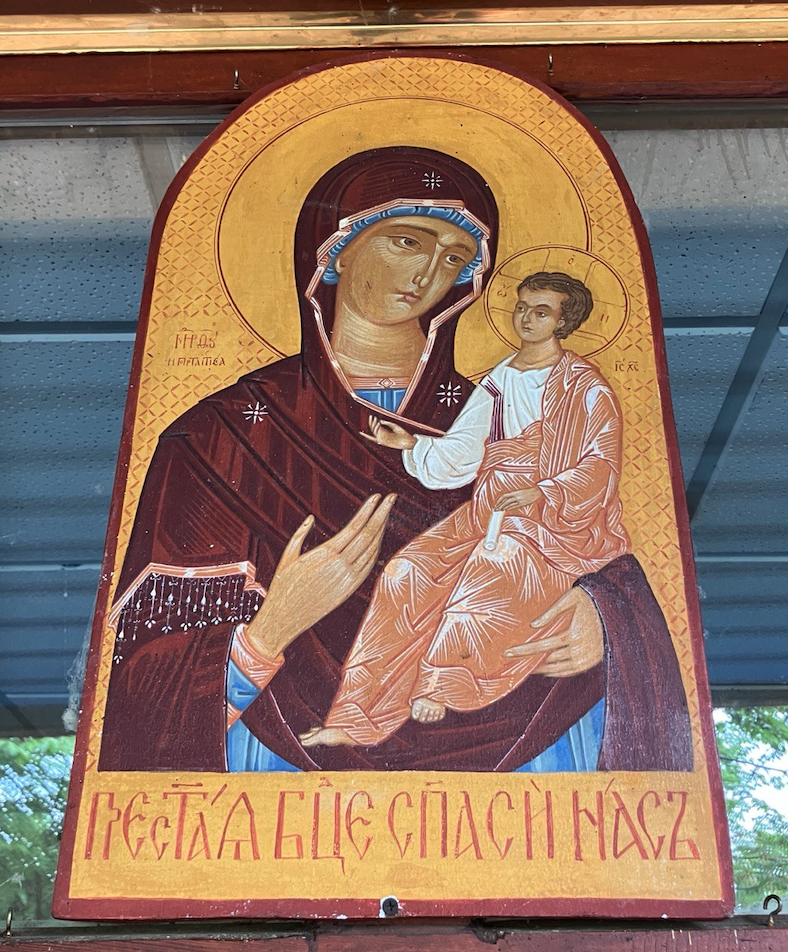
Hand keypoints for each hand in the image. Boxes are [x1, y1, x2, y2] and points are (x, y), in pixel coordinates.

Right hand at [246, 493, 395, 658]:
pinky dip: (376, 550)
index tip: (377, 497)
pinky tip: (378, 540)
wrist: (286, 618)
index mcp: (325, 553)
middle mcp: (341, 565)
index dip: (369, 510)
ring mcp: (348, 578)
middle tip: (391, 498)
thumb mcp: (288, 556)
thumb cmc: (283, 587)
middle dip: (382, 514)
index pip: (354, 526)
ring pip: (372, 549)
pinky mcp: (350, 589)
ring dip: (381, 530)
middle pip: (368, 534)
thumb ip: (300, 534)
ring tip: (386, 514)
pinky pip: (369, 566)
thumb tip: (310, 518)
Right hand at [361, 415, 416, 449]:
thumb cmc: (402, 433)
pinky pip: (376, 436)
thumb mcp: (394, 426)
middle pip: (373, 429)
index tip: (371, 416)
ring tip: (376, 419)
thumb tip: (379, 421)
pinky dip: (376, 430)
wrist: (407, 440)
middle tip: (371, 416)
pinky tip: (378, 424)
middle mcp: (382, 435)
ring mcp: (382, 439)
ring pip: (374, 432)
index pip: (376, 427)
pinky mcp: (383, 442)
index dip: (373, 422)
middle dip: (371, 423)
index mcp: (384, 432)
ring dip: (373, 425)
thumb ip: (387, 423)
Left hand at [494, 487, 541, 510]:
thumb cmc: (528, 492)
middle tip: (495, 508)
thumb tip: (506, 501)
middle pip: (505, 501)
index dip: (499, 500)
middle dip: (499, 505)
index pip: (504, 496)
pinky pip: (514, 507)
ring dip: (503, 508)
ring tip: (499, 510)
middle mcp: (516, 496)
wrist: (536, 492)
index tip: (496, 504)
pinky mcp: (522, 504)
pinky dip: (509, 508)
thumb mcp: (519, 492)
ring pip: (508, 505)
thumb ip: (513, 496)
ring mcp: (519, 500)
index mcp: (515, 492)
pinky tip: (506, 510)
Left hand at [504, 587, 602, 677]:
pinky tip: (544, 670)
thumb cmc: (591, 599)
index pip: (542, 646)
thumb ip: (552, 612)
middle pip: (547, 660)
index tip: (508, 653)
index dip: (523, 651)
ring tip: (524, 667)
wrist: (616, 608)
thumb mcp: (571, 598)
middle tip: (511, 662)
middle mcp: (580, 651)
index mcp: (574, 635)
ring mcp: (587, 659)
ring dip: (540, 669)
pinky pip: (569, 672)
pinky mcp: (592, 662)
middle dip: (528, 661)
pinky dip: (555, 672)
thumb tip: (532, 625)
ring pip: (557, 669)